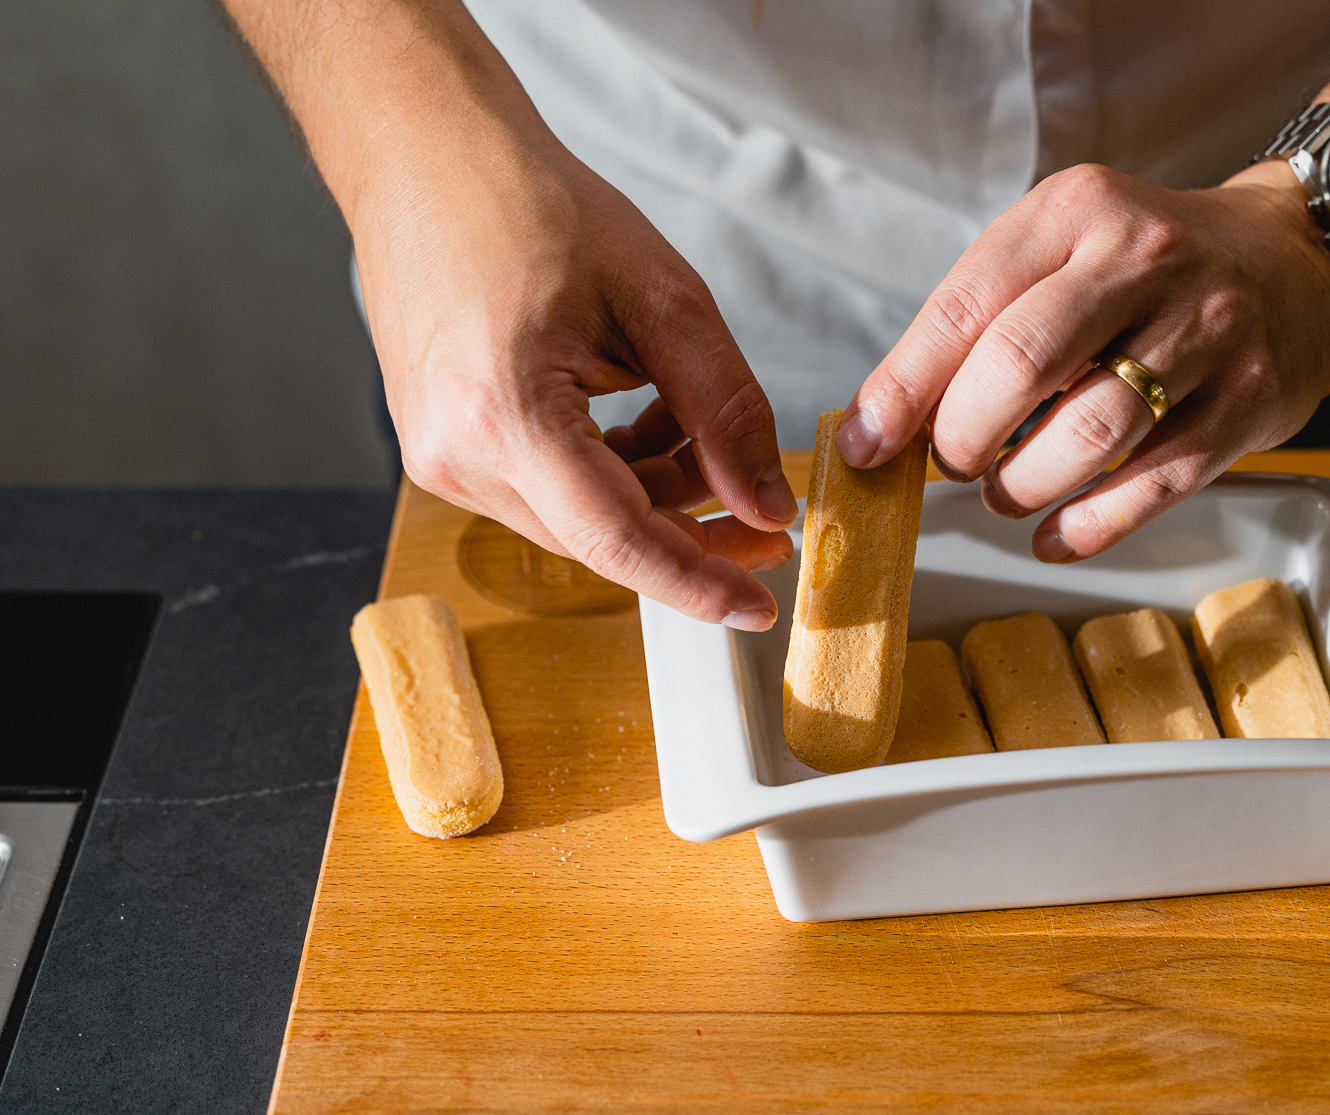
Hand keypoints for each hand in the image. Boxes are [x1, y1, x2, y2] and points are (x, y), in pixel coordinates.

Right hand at [353, 94, 795, 628]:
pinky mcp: (442, 446)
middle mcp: (457, 456)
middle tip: (768, 517)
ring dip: (654, 495)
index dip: (698, 581)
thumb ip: (724, 412)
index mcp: (505, 416)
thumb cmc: (530, 205)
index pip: (618, 541)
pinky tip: (651, 428)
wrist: (426, 157)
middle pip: (601, 537)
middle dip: (692, 533)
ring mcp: (440, 457)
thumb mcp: (661, 300)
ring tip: (706, 441)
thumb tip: (767, 504)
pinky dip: (610, 473)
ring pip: (577, 517)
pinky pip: (545, 489)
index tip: (761, 606)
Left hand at [837, 162, 1329, 560]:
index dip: (902, 390)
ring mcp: (1207, 330)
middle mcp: (1144, 260)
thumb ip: (978, 322)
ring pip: (1089, 435)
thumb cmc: (1147, 266)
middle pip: (1021, 367)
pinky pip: (1154, 485)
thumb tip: (889, 423)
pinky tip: (1055, 532)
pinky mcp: (1251, 400)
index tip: (868, 444)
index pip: (965, 308)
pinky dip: (1089, 525)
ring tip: (1006, 491)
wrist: (1296, 257)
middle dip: (964, 438)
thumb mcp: (1057, 249)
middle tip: (954, 462)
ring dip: (1023, 485)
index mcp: (1076, 212)